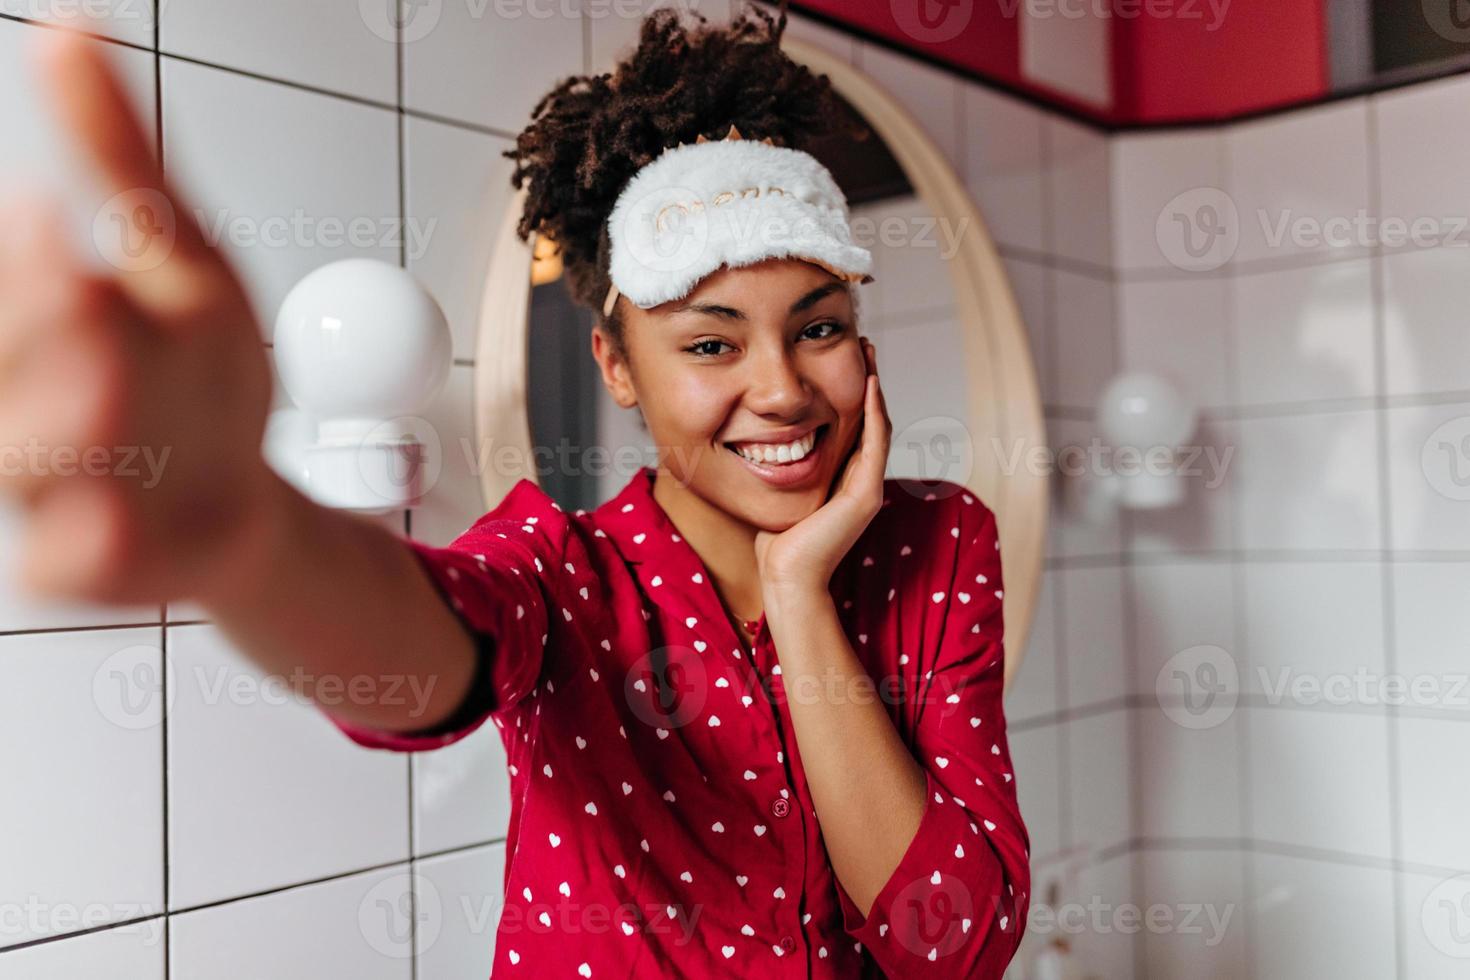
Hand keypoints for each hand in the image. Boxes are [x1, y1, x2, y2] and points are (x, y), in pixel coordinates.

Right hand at [0, 28, 275, 605]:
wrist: (234, 507)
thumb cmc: (198, 376)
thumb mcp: (178, 252)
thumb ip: (118, 151)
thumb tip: (72, 26)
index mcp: (34, 318)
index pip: (17, 270)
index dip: (27, 257)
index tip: (47, 210)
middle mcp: (26, 396)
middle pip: (18, 353)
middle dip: (43, 316)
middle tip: (82, 279)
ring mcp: (54, 487)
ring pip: (31, 458)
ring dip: (58, 424)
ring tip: (98, 393)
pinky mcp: (90, 564)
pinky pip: (72, 560)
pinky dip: (86, 544)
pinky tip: (106, 523)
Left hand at [754, 337, 890, 593]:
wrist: (785, 575)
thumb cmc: (775, 540)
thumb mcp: (778, 489)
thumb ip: (780, 465)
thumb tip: (760, 438)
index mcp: (844, 477)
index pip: (855, 424)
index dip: (853, 389)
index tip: (845, 356)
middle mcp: (861, 479)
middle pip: (871, 418)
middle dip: (868, 379)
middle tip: (864, 344)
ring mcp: (868, 486)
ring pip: (878, 425)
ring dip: (876, 387)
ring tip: (869, 354)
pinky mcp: (866, 495)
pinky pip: (875, 444)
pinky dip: (874, 413)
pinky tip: (869, 385)